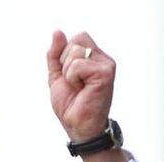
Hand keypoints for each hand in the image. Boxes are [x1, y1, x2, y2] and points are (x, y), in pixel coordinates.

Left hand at [47, 31, 127, 161]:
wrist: (78, 127)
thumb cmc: (71, 105)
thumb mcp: (57, 76)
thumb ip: (56, 54)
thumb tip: (57, 32)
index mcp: (94, 58)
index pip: (77, 38)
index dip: (65, 55)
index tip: (70, 77)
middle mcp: (103, 59)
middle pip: (76, 40)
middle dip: (65, 63)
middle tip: (74, 83)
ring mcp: (107, 65)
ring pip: (75, 52)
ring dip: (68, 73)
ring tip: (78, 87)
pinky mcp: (106, 73)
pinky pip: (77, 65)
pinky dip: (72, 78)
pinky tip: (81, 89)